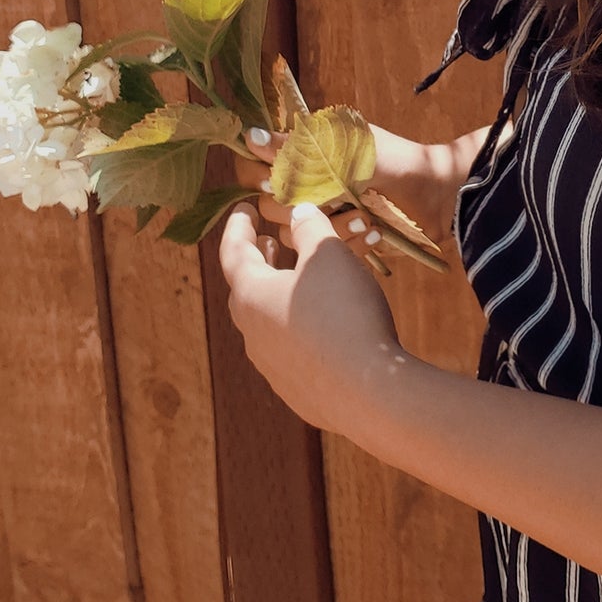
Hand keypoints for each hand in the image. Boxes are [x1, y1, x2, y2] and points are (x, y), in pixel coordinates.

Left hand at [217, 199, 407, 431]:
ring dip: (278, 296)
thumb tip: (298, 213)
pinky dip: (298, 328)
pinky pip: (291, 351)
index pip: (233, 252)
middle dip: (259, 261)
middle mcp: (252, 333)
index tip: (243, 208)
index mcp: (251, 295)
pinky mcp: (295, 391)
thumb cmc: (343, 312)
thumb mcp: (329, 255)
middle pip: (246, 289)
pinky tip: (321, 326)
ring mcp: (272, 367)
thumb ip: (310, 228)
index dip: (238, 226)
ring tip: (297, 280)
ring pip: (268, 322)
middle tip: (269, 242)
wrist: (367, 393)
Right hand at [231, 120, 465, 256]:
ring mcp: (327, 214)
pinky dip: (350, 242)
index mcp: (306, 153)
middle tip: (332, 199)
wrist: (442, 194)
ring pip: (297, 233)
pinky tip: (374, 233)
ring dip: (331, 226)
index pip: (257, 167)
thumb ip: (296, 148)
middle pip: (271, 206)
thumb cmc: (396, 162)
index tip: (277, 181)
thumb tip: (248, 134)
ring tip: (365, 218)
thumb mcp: (344, 151)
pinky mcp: (344, 239)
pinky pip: (325, 250)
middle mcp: (310, 184)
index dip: (261, 176)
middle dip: (301, 205)